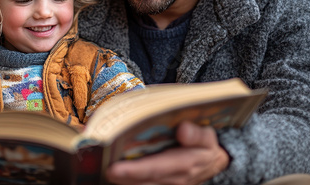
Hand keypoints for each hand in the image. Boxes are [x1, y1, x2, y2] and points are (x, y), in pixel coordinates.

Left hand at [106, 121, 229, 184]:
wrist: (210, 163)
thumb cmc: (204, 145)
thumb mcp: (207, 137)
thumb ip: (196, 134)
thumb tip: (182, 129)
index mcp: (184, 164)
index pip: (155, 168)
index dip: (134, 170)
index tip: (113, 169)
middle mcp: (173, 180)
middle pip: (142, 180)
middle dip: (121, 176)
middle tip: (100, 168)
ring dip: (121, 179)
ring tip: (101, 167)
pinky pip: (141, 184)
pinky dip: (126, 179)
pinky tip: (113, 171)